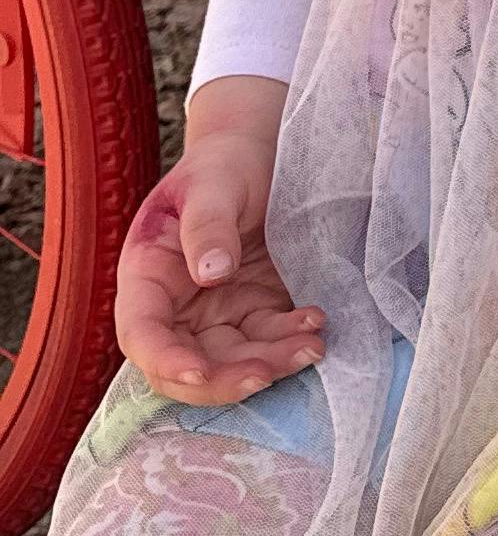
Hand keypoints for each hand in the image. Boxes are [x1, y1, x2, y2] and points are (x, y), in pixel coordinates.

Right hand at [113, 91, 324, 405]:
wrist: (262, 157)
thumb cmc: (226, 165)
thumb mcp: (214, 183)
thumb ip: (207, 225)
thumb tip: (209, 274)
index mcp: (148, 275)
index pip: (142, 333)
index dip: (165, 360)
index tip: (199, 372)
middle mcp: (176, 306)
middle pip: (186, 364)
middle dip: (224, 379)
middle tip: (265, 373)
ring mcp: (217, 313)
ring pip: (232, 361)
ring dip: (269, 364)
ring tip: (311, 346)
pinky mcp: (256, 312)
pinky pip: (269, 341)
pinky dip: (290, 342)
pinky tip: (316, 324)